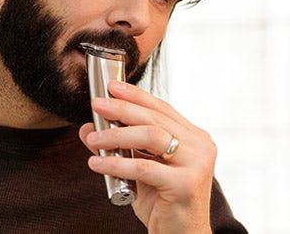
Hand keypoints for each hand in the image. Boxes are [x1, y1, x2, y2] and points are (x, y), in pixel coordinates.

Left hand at [78, 80, 215, 232]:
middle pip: (155, 118)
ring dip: (117, 135)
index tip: (112, 87)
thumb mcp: (139, 170)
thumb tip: (89, 128)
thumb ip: (119, 148)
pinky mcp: (185, 184)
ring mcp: (196, 164)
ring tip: (94, 138)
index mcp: (194, 137)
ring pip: (151, 136)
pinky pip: (143, 167)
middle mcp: (200, 146)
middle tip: (97, 105)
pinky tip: (97, 163)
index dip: (136, 95)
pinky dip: (116, 164)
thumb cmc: (164, 203)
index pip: (162, 108)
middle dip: (122, 109)